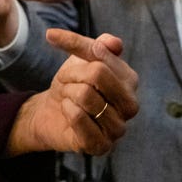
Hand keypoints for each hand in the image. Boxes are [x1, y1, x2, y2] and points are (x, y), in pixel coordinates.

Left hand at [6, 30, 138, 156]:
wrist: (52, 112)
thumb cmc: (72, 84)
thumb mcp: (79, 59)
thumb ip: (94, 46)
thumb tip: (113, 42)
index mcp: (130, 80)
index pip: (102, 52)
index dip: (73, 43)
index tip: (51, 36)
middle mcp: (131, 105)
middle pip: (98, 73)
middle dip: (72, 74)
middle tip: (66, 81)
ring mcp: (118, 128)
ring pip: (85, 95)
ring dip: (67, 93)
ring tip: (69, 98)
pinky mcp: (102, 145)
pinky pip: (79, 117)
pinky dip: (66, 110)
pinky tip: (68, 112)